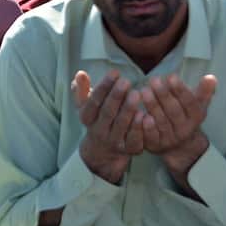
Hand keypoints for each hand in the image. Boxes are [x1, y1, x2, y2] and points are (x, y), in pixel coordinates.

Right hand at [73, 70, 144, 184]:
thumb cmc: (97, 120)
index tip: (114, 72)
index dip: (103, 87)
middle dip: (116, 96)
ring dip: (129, 109)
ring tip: (137, 93)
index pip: (93, 102)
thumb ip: (82, 89)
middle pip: (107, 112)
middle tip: (126, 81)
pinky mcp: (128, 149)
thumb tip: (80, 74)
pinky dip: (139, 128)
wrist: (102, 152)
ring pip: (121, 125)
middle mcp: (99, 130)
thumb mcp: (86, 106)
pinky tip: (146, 115)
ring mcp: (114, 141)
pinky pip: (134, 139)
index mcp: (87, 118)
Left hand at [139, 74, 216, 174]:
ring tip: (144, 91)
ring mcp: (170, 139)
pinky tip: (139, 113)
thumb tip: (212, 77)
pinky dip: (146, 126)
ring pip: (161, 122)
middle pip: (174, 112)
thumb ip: (204, 91)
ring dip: (152, 106)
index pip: (190, 103)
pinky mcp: (156, 145)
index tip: (171, 77)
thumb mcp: (197, 105)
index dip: (181, 90)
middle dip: (164, 95)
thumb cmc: (186, 117)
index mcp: (195, 118)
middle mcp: (184, 129)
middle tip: (153, 80)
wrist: (180, 147)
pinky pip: (151, 137)